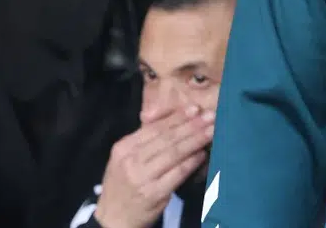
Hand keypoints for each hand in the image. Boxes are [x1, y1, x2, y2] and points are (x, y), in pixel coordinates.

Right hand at [93, 105, 214, 227]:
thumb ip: (144, 140)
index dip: (177, 117)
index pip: (154, 128)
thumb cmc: (123, 186)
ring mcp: (142, 177)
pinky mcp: (154, 193)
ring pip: (174, 153)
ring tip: (211, 131)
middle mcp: (131, 160)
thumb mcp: (124, 160)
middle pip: (167, 138)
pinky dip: (192, 162)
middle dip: (191, 126)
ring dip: (195, 140)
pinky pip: (178, 173)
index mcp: (123, 148)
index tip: (195, 109)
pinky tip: (202, 154)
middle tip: (211, 116)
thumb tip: (174, 119)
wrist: (113, 219)